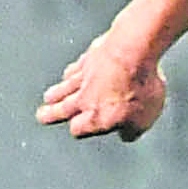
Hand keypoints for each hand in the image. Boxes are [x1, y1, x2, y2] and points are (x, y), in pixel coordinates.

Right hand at [36, 34, 165, 140]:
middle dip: (52, 114)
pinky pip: (73, 69)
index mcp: (97, 117)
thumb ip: (132, 130)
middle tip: (43, 116)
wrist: (131, 52)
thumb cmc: (138, 86)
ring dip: (56, 94)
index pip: (78, 128)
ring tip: (49, 98)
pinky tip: (68, 74)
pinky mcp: (87, 59)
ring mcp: (83, 77)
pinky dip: (69, 73)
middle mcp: (84, 99)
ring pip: (63, 88)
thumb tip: (126, 136)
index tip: (76, 130)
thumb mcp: (144, 118)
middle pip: (62, 109)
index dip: (78, 129)